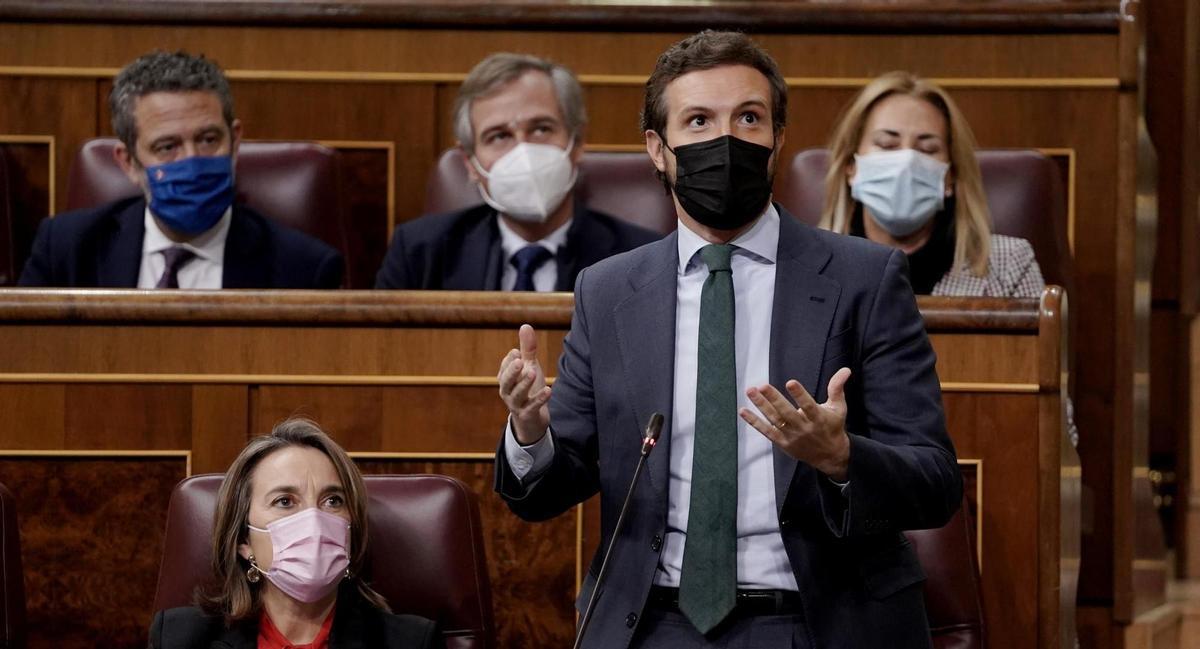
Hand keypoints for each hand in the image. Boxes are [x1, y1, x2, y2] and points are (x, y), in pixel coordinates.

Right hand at [498, 324, 550, 443]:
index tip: (517, 352)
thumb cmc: (529, 388)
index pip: (504, 368)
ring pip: (517, 394)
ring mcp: (517, 405)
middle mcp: (508, 392)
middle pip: (506, 382)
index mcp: (506, 379)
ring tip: (532, 371)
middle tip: (520, 360)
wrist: (532, 419)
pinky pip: (532, 407)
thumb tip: (525, 325)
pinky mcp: (528, 415)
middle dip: (512, 371)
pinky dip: (539, 399)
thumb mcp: (529, 367)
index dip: (509, 361)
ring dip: (524, 383)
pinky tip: (549, 390)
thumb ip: (527, 349)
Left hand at [740, 368, 851, 480]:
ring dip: (761, 406)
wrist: (830, 456)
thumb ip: (837, 388)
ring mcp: (791, 436)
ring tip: (750, 391)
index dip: (800, 395)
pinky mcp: (782, 443)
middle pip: (786, 413)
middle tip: (762, 386)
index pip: (808, 405)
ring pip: (774, 420)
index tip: (790, 382)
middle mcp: (803, 428)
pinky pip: (766, 431)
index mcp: (818, 418)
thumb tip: (846, 369)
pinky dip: (754, 422)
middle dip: (774, 399)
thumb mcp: (838, 408)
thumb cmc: (833, 427)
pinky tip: (743, 411)